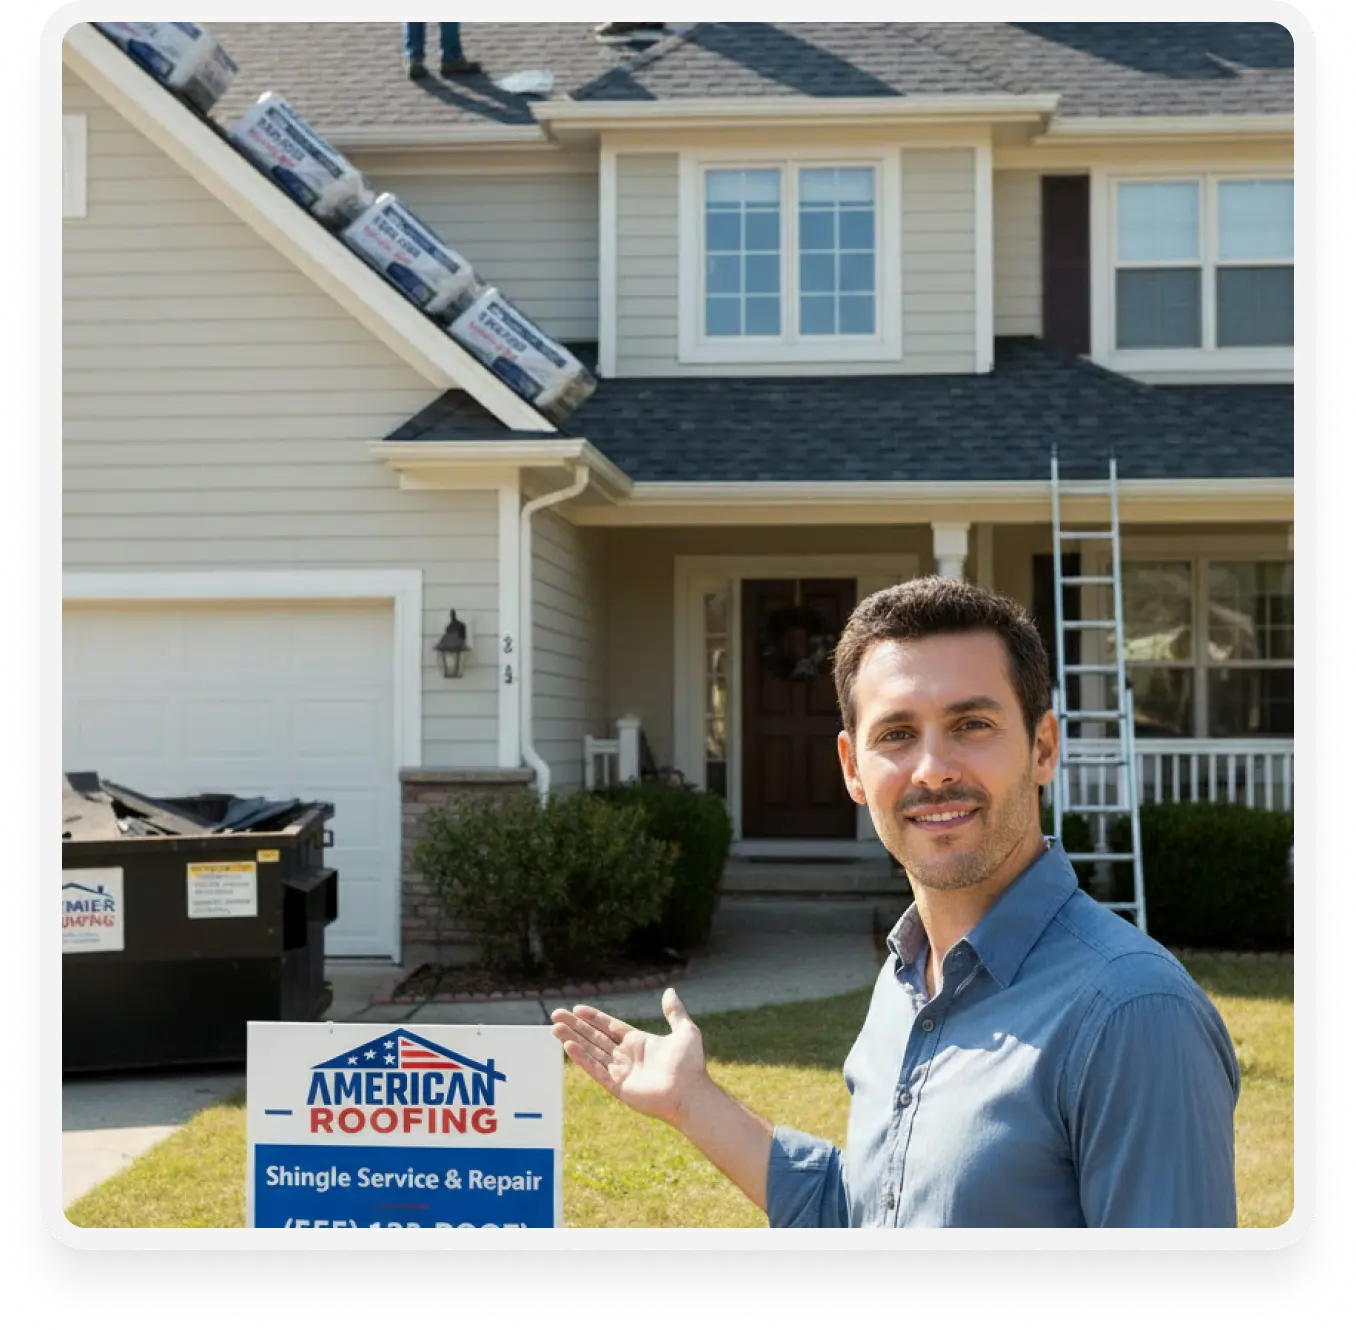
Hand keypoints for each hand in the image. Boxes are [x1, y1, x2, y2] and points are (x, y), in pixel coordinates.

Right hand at [550, 987, 707, 1129]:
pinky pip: (596, 1069)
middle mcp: (626, 1056)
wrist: (692, 1093)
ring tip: (554, 1028)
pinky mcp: (618, 1086)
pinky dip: (582, 1059)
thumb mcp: (685, 1031)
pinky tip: (568, 1046)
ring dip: (573, 1040)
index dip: (593, 1017)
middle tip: (556, 1015)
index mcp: (639, 1042)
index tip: (577, 1008)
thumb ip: (675, 1012)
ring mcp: (621, 1071)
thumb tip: (670, 991)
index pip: (609, 1027)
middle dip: (575, 1026)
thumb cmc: (691, 1066)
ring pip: (591, 1052)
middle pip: (595, 1037)